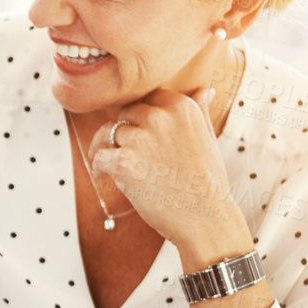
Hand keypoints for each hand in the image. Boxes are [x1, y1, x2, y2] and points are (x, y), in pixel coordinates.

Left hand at [87, 87, 250, 264]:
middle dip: (122, 130)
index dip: (139, 116)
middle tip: (121, 149)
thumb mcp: (209, 139)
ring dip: (105, 148)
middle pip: (125, 114)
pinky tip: (103, 176)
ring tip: (108, 164)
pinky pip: (99, 157)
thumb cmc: (208, 182)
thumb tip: (204, 91)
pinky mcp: (123, 161)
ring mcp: (140, 138)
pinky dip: (98, 167)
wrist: (205, 217)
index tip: (137, 130)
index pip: (147, 99)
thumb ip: (200, 112)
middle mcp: (159, 116)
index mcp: (181, 106)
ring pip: (108, 133)